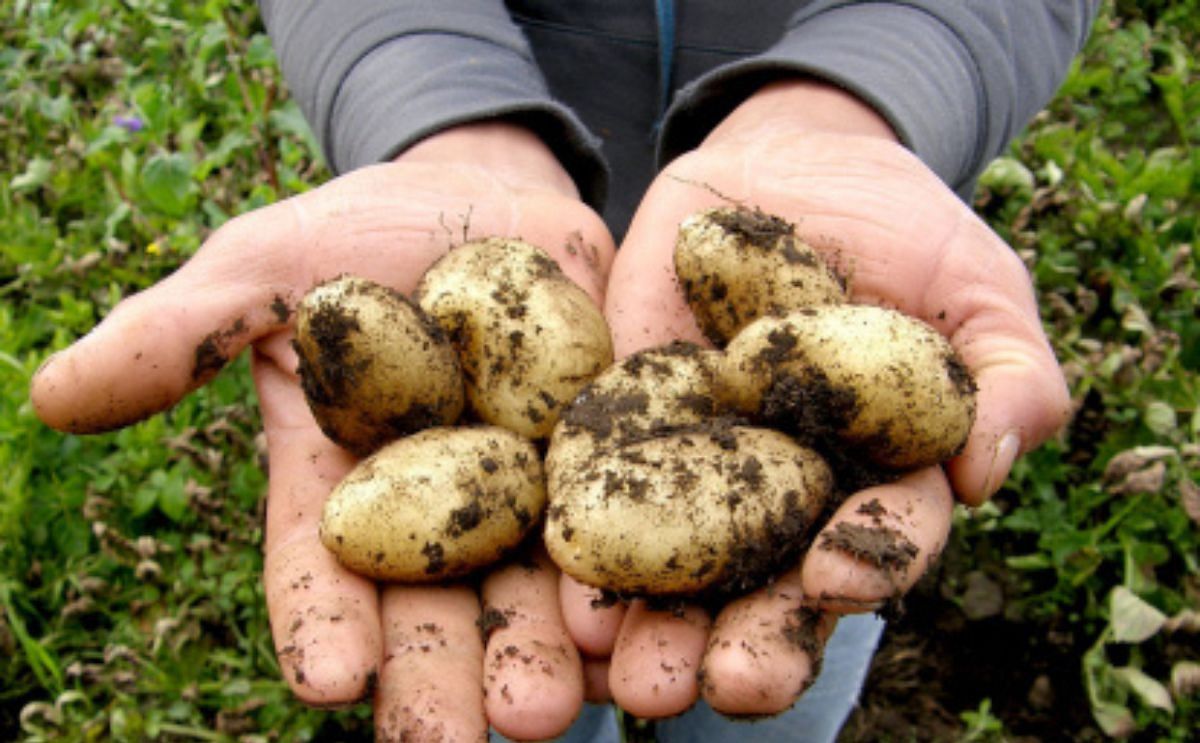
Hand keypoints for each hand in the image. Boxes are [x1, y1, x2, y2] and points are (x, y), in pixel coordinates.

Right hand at [31, 122, 615, 741]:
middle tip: (460, 741)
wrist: (483, 197)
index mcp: (343, 484)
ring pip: (533, 585)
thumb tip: (52, 396)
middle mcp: (436, 509)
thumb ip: (177, 335)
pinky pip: (620, 514)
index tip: (329, 683)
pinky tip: (631, 623)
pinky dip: (625, 569)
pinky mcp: (604, 450)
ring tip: (553, 709)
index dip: (322, 624)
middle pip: (434, 605)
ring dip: (543, 650)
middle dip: (444, 676)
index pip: (321, 568)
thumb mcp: (261, 270)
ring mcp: (526, 486)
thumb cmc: (355, 236)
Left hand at [562, 80, 1071, 717]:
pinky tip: (561, 591)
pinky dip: (583, 544)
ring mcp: (698, 464)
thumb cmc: (904, 228)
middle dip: (750, 640)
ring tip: (632, 679)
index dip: (864, 563)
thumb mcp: (976, 284)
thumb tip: (988, 470)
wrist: (790, 162)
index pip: (878, 540)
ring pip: (679, 566)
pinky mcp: (623, 423)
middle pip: (770, 585)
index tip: (835, 578)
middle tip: (723, 687)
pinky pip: (597, 487)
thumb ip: (1008, 373)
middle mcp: (784, 495)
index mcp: (876, 480)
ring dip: (656, 626)